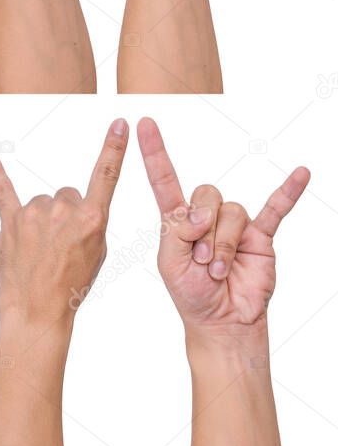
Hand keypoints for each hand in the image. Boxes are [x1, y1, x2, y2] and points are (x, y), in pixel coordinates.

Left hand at [0, 120, 127, 328]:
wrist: (37, 310)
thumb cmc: (70, 286)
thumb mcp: (97, 254)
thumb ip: (89, 223)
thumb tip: (76, 209)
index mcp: (92, 219)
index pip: (106, 176)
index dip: (114, 148)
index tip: (119, 124)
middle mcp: (64, 210)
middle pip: (66, 195)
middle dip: (63, 214)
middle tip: (58, 244)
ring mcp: (35, 213)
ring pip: (41, 203)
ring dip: (39, 220)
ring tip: (37, 250)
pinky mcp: (10, 220)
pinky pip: (3, 192)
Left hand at [138, 118, 309, 338]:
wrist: (221, 320)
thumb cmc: (190, 292)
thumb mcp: (168, 262)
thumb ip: (176, 231)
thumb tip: (201, 213)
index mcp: (177, 218)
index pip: (164, 179)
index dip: (154, 153)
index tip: (144, 124)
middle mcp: (206, 215)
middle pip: (206, 193)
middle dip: (202, 230)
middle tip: (200, 260)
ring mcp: (234, 225)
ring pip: (231, 211)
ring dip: (223, 243)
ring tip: (217, 269)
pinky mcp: (260, 237)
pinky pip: (276, 208)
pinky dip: (288, 191)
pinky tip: (301, 174)